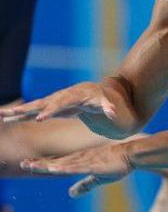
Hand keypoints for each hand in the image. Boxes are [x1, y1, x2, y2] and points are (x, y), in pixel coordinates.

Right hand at [0, 81, 116, 122]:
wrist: (95, 93)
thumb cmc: (102, 99)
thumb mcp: (106, 103)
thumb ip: (108, 108)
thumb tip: (113, 113)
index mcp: (75, 96)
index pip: (62, 102)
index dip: (51, 110)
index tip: (40, 118)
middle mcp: (62, 96)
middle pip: (43, 102)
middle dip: (27, 109)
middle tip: (10, 115)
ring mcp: (54, 101)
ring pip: (34, 106)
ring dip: (18, 111)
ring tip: (1, 115)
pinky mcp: (50, 106)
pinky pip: (33, 110)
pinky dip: (20, 114)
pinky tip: (6, 118)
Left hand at [20, 143, 133, 197]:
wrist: (131, 154)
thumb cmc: (116, 163)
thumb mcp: (97, 177)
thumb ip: (84, 185)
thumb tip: (71, 194)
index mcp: (80, 161)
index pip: (58, 163)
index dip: (43, 164)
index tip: (28, 164)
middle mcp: (80, 159)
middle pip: (57, 163)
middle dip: (40, 164)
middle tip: (24, 164)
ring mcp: (87, 160)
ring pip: (64, 164)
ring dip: (49, 166)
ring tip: (34, 166)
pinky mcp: (94, 164)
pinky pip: (77, 167)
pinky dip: (65, 168)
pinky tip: (55, 169)